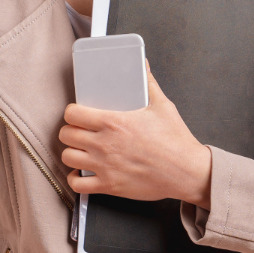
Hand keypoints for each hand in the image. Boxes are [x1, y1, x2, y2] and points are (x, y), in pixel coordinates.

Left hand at [60, 66, 212, 207]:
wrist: (186, 171)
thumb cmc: (176, 141)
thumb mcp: (163, 106)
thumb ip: (149, 84)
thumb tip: (143, 67)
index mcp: (113, 122)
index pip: (73, 114)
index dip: (72, 113)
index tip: (77, 114)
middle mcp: (104, 144)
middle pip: (66, 135)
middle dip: (70, 131)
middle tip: (79, 132)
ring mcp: (105, 166)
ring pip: (68, 158)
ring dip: (71, 153)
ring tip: (80, 151)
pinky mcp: (109, 186)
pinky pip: (78, 185)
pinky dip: (75, 179)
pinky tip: (82, 173)